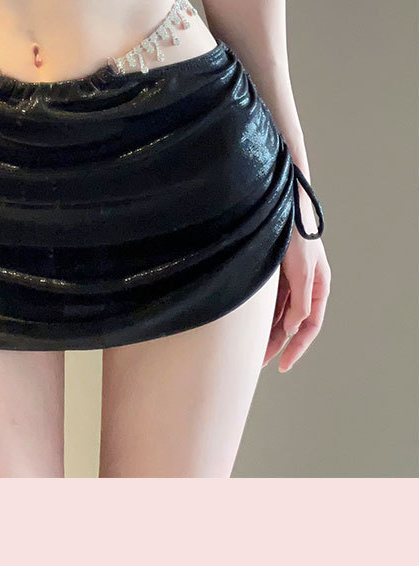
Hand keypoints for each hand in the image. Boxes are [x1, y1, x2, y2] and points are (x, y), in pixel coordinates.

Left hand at [262, 214, 330, 372]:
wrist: (280, 201)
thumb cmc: (296, 231)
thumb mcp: (302, 269)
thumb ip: (301, 301)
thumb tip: (293, 328)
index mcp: (318, 285)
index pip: (310, 325)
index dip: (297, 347)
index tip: (282, 364)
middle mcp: (303, 284)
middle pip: (292, 322)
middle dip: (278, 343)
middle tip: (260, 362)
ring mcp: (287, 277)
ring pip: (277, 312)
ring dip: (267, 330)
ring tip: (251, 349)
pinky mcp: (270, 270)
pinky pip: (266, 298)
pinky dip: (259, 313)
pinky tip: (248, 325)